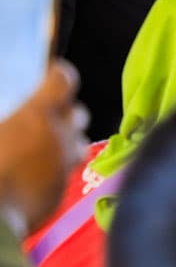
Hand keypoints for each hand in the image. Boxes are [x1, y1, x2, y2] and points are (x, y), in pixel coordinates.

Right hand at [0, 60, 88, 230]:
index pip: (64, 79)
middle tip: (41, 115)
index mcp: (37, 113)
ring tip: (39, 145)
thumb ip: (5, 115)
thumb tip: (7, 115)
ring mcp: (63, 165)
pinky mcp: (61, 191)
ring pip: (77, 143)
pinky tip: (32, 173)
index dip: (58, 75)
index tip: (50, 74)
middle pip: (77, 112)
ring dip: (64, 141)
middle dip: (64, 112)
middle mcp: (59, 135)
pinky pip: (66, 171)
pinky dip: (55, 168)